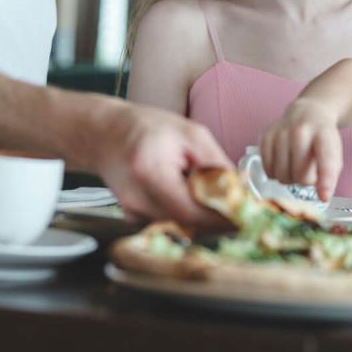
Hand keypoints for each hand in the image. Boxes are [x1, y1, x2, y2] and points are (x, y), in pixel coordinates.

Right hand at [91, 99, 231, 227]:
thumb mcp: (191, 134)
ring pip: (181, 224)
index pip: (192, 211)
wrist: (106, 134)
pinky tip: (177, 188)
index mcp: (151, 172)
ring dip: (198, 211)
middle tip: (233, 199)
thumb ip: (216, 164)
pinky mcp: (133, 218)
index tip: (245, 215)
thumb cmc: (147, 127)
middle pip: (189, 222)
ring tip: (195, 183)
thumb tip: (242, 190)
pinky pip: (168, 221)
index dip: (222, 217)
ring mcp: (132, 212)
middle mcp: (137, 199)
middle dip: (215, 214)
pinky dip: (182, 210)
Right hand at [260, 98, 341, 200]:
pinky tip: (283, 162)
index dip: (325, 179)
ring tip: (296, 166)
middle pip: (300, 175)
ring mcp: (280, 132)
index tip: (324, 195)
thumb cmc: (321, 138)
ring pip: (282, 175)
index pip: (325, 159)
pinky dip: (275, 172)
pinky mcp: (265, 136)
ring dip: (289, 177)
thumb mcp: (334, 152)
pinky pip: (268, 170)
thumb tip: (323, 196)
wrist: (307, 112)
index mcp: (323, 133)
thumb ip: (330, 174)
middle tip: (308, 170)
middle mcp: (300, 130)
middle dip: (305, 180)